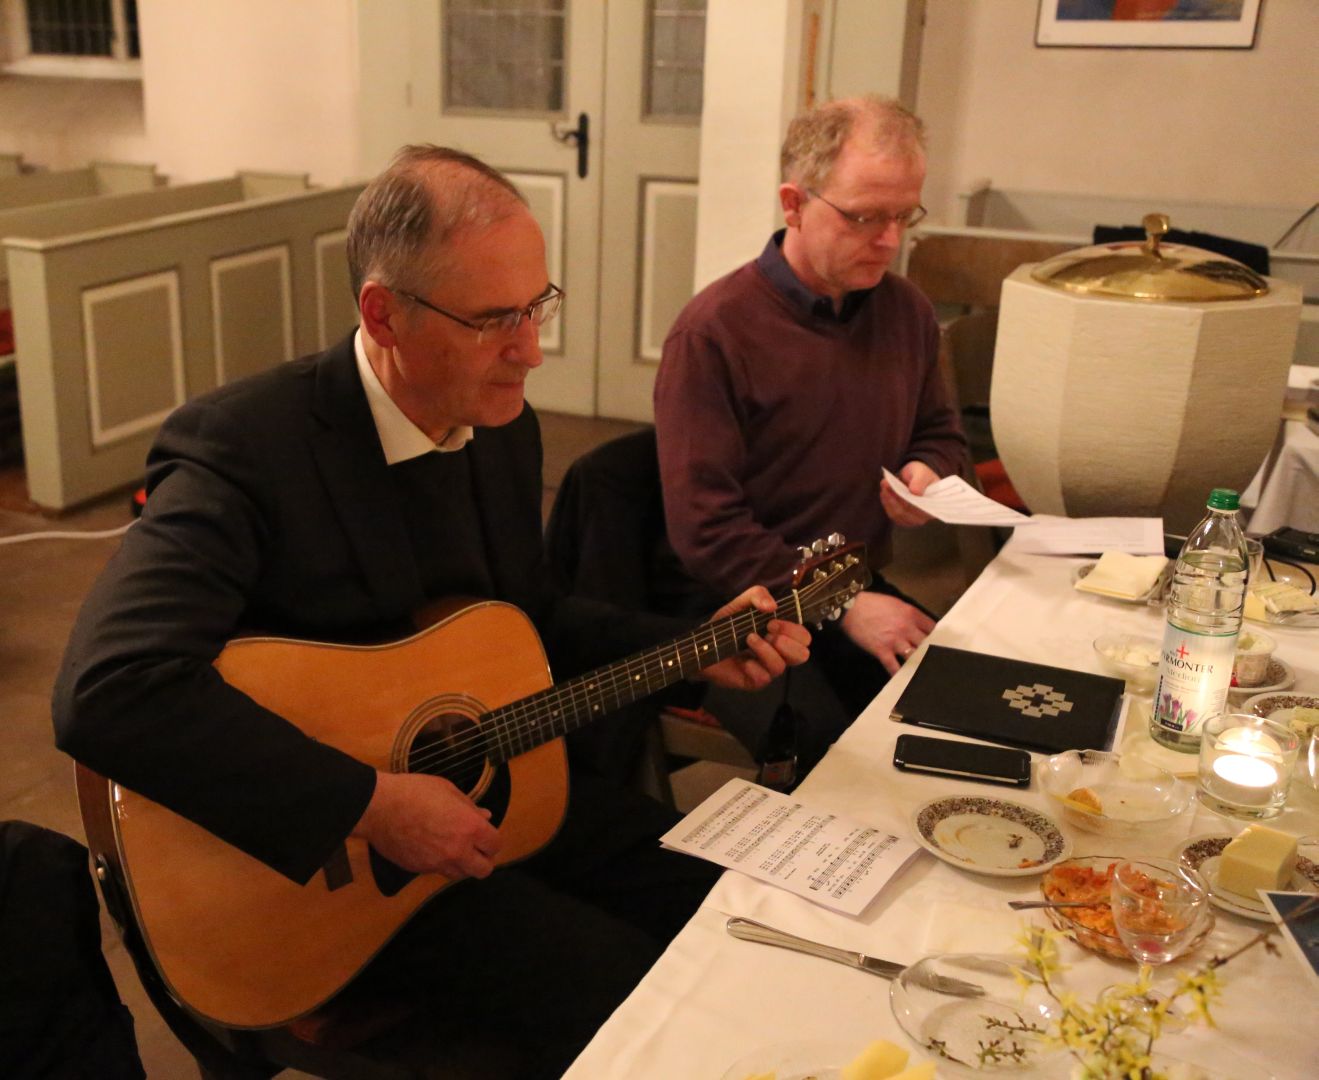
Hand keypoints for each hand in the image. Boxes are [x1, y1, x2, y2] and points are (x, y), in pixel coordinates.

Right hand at [351, 771, 501, 880]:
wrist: (378, 807)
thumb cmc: (414, 792)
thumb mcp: (448, 790)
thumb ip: (469, 807)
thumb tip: (486, 816)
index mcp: (469, 828)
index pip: (495, 845)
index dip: (492, 839)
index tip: (485, 833)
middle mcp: (457, 851)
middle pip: (483, 869)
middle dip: (483, 859)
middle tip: (475, 847)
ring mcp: (437, 864)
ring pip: (460, 875)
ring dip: (462, 864)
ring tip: (453, 847)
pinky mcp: (419, 870)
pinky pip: (438, 872)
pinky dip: (440, 864)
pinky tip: (431, 848)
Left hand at [701, 586, 810, 691]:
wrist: (703, 645)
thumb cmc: (726, 626)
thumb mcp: (741, 603)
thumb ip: (757, 595)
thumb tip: (772, 605)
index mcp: (781, 635)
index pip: (804, 637)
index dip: (793, 629)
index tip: (772, 621)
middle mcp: (779, 653)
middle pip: (802, 654)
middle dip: (785, 641)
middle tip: (766, 632)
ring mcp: (767, 669)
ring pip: (781, 666)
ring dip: (765, 650)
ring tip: (748, 639)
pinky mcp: (754, 681)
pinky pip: (763, 678)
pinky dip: (754, 666)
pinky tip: (743, 661)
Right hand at [840, 591, 935, 674]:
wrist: (851, 607)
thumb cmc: (872, 603)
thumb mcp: (896, 603)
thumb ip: (909, 614)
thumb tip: (918, 625)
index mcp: (911, 614)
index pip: (932, 628)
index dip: (936, 636)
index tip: (937, 642)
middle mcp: (906, 628)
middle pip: (926, 643)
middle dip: (930, 651)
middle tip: (934, 659)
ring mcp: (895, 640)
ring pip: (914, 656)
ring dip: (918, 663)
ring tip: (923, 671)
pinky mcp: (882, 650)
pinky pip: (893, 666)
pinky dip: (898, 674)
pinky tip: (902, 680)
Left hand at [880, 460, 939, 526]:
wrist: (914, 477)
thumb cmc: (921, 475)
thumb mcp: (922, 473)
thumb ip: (920, 481)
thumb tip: (915, 492)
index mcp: (936, 507)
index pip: (922, 510)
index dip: (910, 502)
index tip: (898, 490)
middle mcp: (924, 517)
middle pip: (907, 513)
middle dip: (894, 498)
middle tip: (885, 483)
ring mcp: (912, 520)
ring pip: (897, 514)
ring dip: (888, 500)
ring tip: (884, 484)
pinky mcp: (902, 519)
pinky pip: (892, 514)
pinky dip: (886, 503)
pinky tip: (884, 492)